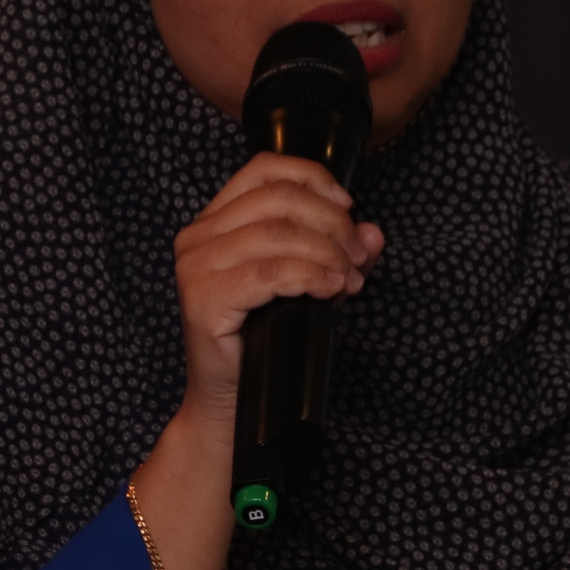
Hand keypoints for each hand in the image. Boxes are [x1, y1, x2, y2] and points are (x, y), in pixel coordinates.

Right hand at [168, 153, 383, 426]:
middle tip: (358, 256)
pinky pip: (269, 273)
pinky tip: (330, 287)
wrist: (231, 401)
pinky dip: (309, 275)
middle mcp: (197, 236)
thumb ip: (339, 252)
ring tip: (349, 278)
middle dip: (331, 224)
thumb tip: (373, 233)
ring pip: (277, 234)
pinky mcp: (204, 300)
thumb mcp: (308, 282)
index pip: (263, 168)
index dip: (313, 179)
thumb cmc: (264, 339)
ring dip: (327, 252)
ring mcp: (196, 268)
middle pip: (278, 200)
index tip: (348, 207)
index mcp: (214, 220)